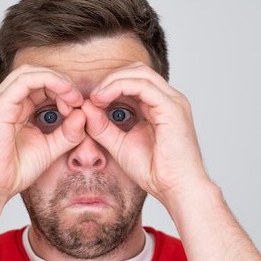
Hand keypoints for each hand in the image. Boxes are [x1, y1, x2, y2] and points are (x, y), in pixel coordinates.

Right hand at [0, 64, 86, 202]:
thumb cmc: (12, 172)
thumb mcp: (49, 149)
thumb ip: (67, 133)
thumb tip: (83, 114)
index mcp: (11, 108)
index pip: (38, 85)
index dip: (62, 91)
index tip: (79, 108)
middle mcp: (2, 100)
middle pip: (35, 74)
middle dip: (61, 84)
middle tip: (78, 101)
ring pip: (30, 72)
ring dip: (57, 81)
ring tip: (73, 98)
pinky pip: (26, 81)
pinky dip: (49, 82)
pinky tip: (65, 93)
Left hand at [83, 63, 209, 205]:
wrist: (175, 189)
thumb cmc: (154, 171)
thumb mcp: (119, 145)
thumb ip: (102, 126)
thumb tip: (85, 107)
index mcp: (160, 106)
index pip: (134, 80)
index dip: (110, 84)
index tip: (90, 100)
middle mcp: (169, 99)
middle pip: (137, 71)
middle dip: (110, 78)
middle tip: (91, 96)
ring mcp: (173, 102)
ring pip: (139, 73)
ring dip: (112, 81)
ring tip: (95, 97)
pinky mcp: (172, 109)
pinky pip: (143, 86)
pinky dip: (120, 87)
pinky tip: (103, 99)